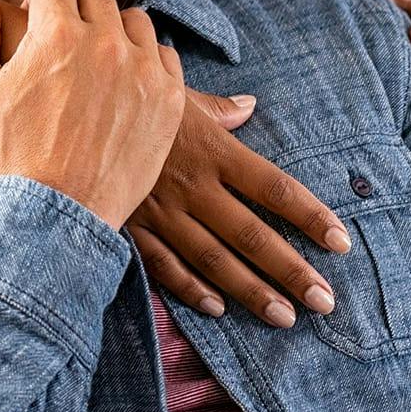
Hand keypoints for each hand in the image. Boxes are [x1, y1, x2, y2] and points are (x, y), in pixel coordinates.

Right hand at [0, 0, 184, 229]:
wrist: (57, 214)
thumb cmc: (10, 154)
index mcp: (56, 34)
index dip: (41, 8)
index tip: (38, 32)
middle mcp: (104, 43)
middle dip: (78, 16)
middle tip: (67, 50)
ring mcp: (142, 70)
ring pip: (135, 22)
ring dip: (116, 34)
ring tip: (98, 66)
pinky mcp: (169, 97)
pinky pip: (164, 56)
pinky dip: (146, 64)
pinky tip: (125, 87)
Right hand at [127, 90, 352, 326]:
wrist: (69, 111)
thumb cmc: (129, 97)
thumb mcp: (176, 93)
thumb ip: (218, 108)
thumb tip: (250, 105)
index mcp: (213, 149)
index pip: (274, 187)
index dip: (310, 216)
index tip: (340, 241)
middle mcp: (194, 185)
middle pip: (252, 235)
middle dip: (292, 271)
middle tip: (324, 300)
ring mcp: (162, 211)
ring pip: (215, 260)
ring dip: (252, 292)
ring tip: (285, 317)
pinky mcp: (133, 227)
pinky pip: (166, 266)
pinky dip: (192, 290)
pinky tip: (219, 309)